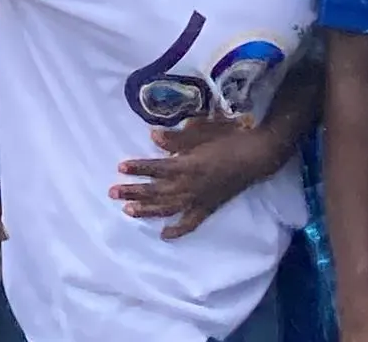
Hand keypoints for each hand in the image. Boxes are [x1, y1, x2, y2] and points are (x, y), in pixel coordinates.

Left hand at [112, 113, 275, 236]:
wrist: (254, 157)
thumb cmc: (227, 139)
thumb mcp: (201, 132)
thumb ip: (176, 137)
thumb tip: (153, 137)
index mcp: (187, 165)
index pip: (156, 168)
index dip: (138, 168)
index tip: (120, 168)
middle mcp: (189, 186)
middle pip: (156, 191)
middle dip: (134, 191)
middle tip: (112, 192)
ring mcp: (198, 200)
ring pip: (168, 208)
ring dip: (147, 210)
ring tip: (128, 211)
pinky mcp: (208, 208)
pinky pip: (190, 223)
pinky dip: (177, 230)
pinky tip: (164, 234)